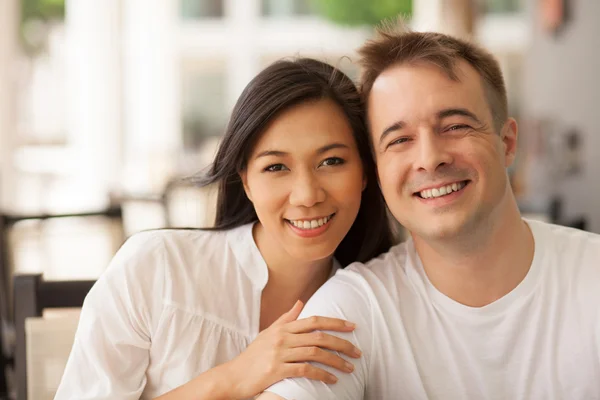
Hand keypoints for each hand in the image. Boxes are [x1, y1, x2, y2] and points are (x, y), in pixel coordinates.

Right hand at [224, 300, 360, 398]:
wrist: (233, 376)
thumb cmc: (252, 356)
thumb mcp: (268, 333)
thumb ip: (286, 319)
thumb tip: (301, 302)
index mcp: (282, 328)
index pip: (314, 320)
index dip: (335, 322)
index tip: (352, 327)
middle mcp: (282, 338)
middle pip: (319, 336)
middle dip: (342, 343)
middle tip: (357, 352)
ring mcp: (279, 354)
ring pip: (315, 353)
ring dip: (336, 361)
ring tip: (349, 368)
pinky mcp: (277, 370)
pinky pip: (305, 370)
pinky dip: (321, 374)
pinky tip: (332, 379)